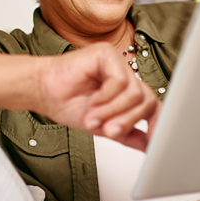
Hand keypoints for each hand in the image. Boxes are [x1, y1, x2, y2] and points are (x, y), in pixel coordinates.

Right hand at [36, 42, 159, 150]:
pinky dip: (106, 96)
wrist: (42, 91)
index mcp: (127, 90)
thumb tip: (148, 146)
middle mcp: (125, 75)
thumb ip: (127, 134)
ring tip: (94, 117)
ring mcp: (118, 63)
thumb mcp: (103, 126)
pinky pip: (120, 80)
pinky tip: (93, 100)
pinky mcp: (107, 54)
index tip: (154, 142)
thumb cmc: (67, 103)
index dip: (157, 122)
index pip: (151, 104)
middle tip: (108, 130)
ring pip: (135, 92)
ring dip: (113, 110)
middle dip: (128, 120)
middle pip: (146, 100)